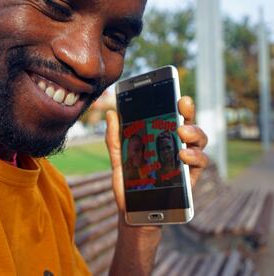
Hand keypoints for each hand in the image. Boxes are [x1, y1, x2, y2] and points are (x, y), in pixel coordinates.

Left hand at [105, 96, 207, 213]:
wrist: (133, 211)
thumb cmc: (129, 182)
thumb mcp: (118, 159)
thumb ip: (115, 137)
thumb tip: (111, 113)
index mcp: (160, 138)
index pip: (171, 116)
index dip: (175, 104)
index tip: (175, 93)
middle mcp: (176, 146)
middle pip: (188, 124)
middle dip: (189, 112)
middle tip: (182, 105)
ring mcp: (185, 161)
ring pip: (200, 140)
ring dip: (195, 132)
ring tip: (182, 133)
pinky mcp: (190, 177)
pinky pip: (202, 163)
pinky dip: (196, 157)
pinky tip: (184, 156)